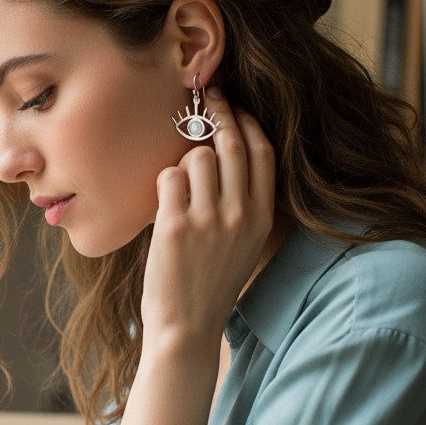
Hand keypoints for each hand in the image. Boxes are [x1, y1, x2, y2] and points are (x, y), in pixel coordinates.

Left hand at [145, 88, 274, 346]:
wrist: (187, 328)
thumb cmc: (209, 285)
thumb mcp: (243, 245)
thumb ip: (241, 205)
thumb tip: (222, 156)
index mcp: (262, 218)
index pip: (262, 153)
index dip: (247, 122)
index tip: (233, 106)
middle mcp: (241, 215)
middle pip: (231, 144)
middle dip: (216, 112)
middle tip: (203, 97)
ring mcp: (210, 220)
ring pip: (196, 155)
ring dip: (182, 160)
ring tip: (177, 186)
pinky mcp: (176, 226)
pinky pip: (168, 177)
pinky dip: (163, 181)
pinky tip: (163, 201)